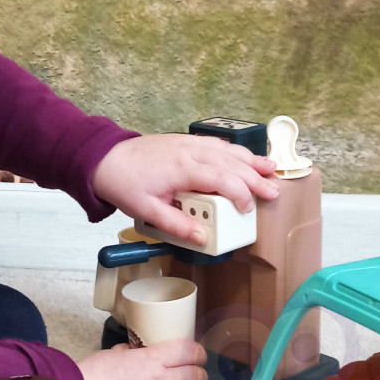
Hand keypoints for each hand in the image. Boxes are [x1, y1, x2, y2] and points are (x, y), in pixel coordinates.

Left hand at [91, 133, 278, 247]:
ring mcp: (189, 144)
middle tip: (274, 192)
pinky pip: (217, 144)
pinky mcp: (186, 141)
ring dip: (251, 160)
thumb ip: (176, 225)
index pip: (222, 179)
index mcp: (183, 169)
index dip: (240, 194)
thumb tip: (203, 238)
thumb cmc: (125, 183)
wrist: (106, 159)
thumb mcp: (146, 211)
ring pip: (228, 151)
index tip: (247, 210)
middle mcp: (190, 152)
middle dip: (255, 178)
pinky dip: (235, 151)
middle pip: (232, 164)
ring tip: (272, 170)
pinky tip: (246, 157)